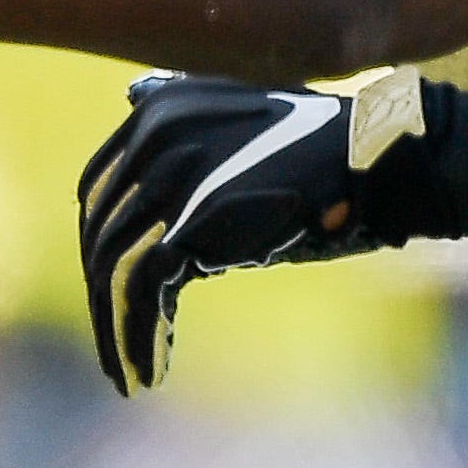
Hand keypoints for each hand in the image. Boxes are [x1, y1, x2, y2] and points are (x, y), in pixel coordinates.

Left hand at [77, 76, 364, 394]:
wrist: (369, 159)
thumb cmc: (316, 143)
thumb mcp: (241, 110)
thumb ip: (184, 109)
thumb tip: (133, 93)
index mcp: (157, 110)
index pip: (97, 185)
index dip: (100, 242)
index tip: (109, 286)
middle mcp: (151, 137)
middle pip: (100, 230)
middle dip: (102, 291)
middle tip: (114, 339)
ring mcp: (168, 179)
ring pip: (114, 266)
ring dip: (115, 327)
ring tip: (126, 374)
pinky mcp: (191, 224)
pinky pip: (142, 290)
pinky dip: (138, 334)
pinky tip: (151, 370)